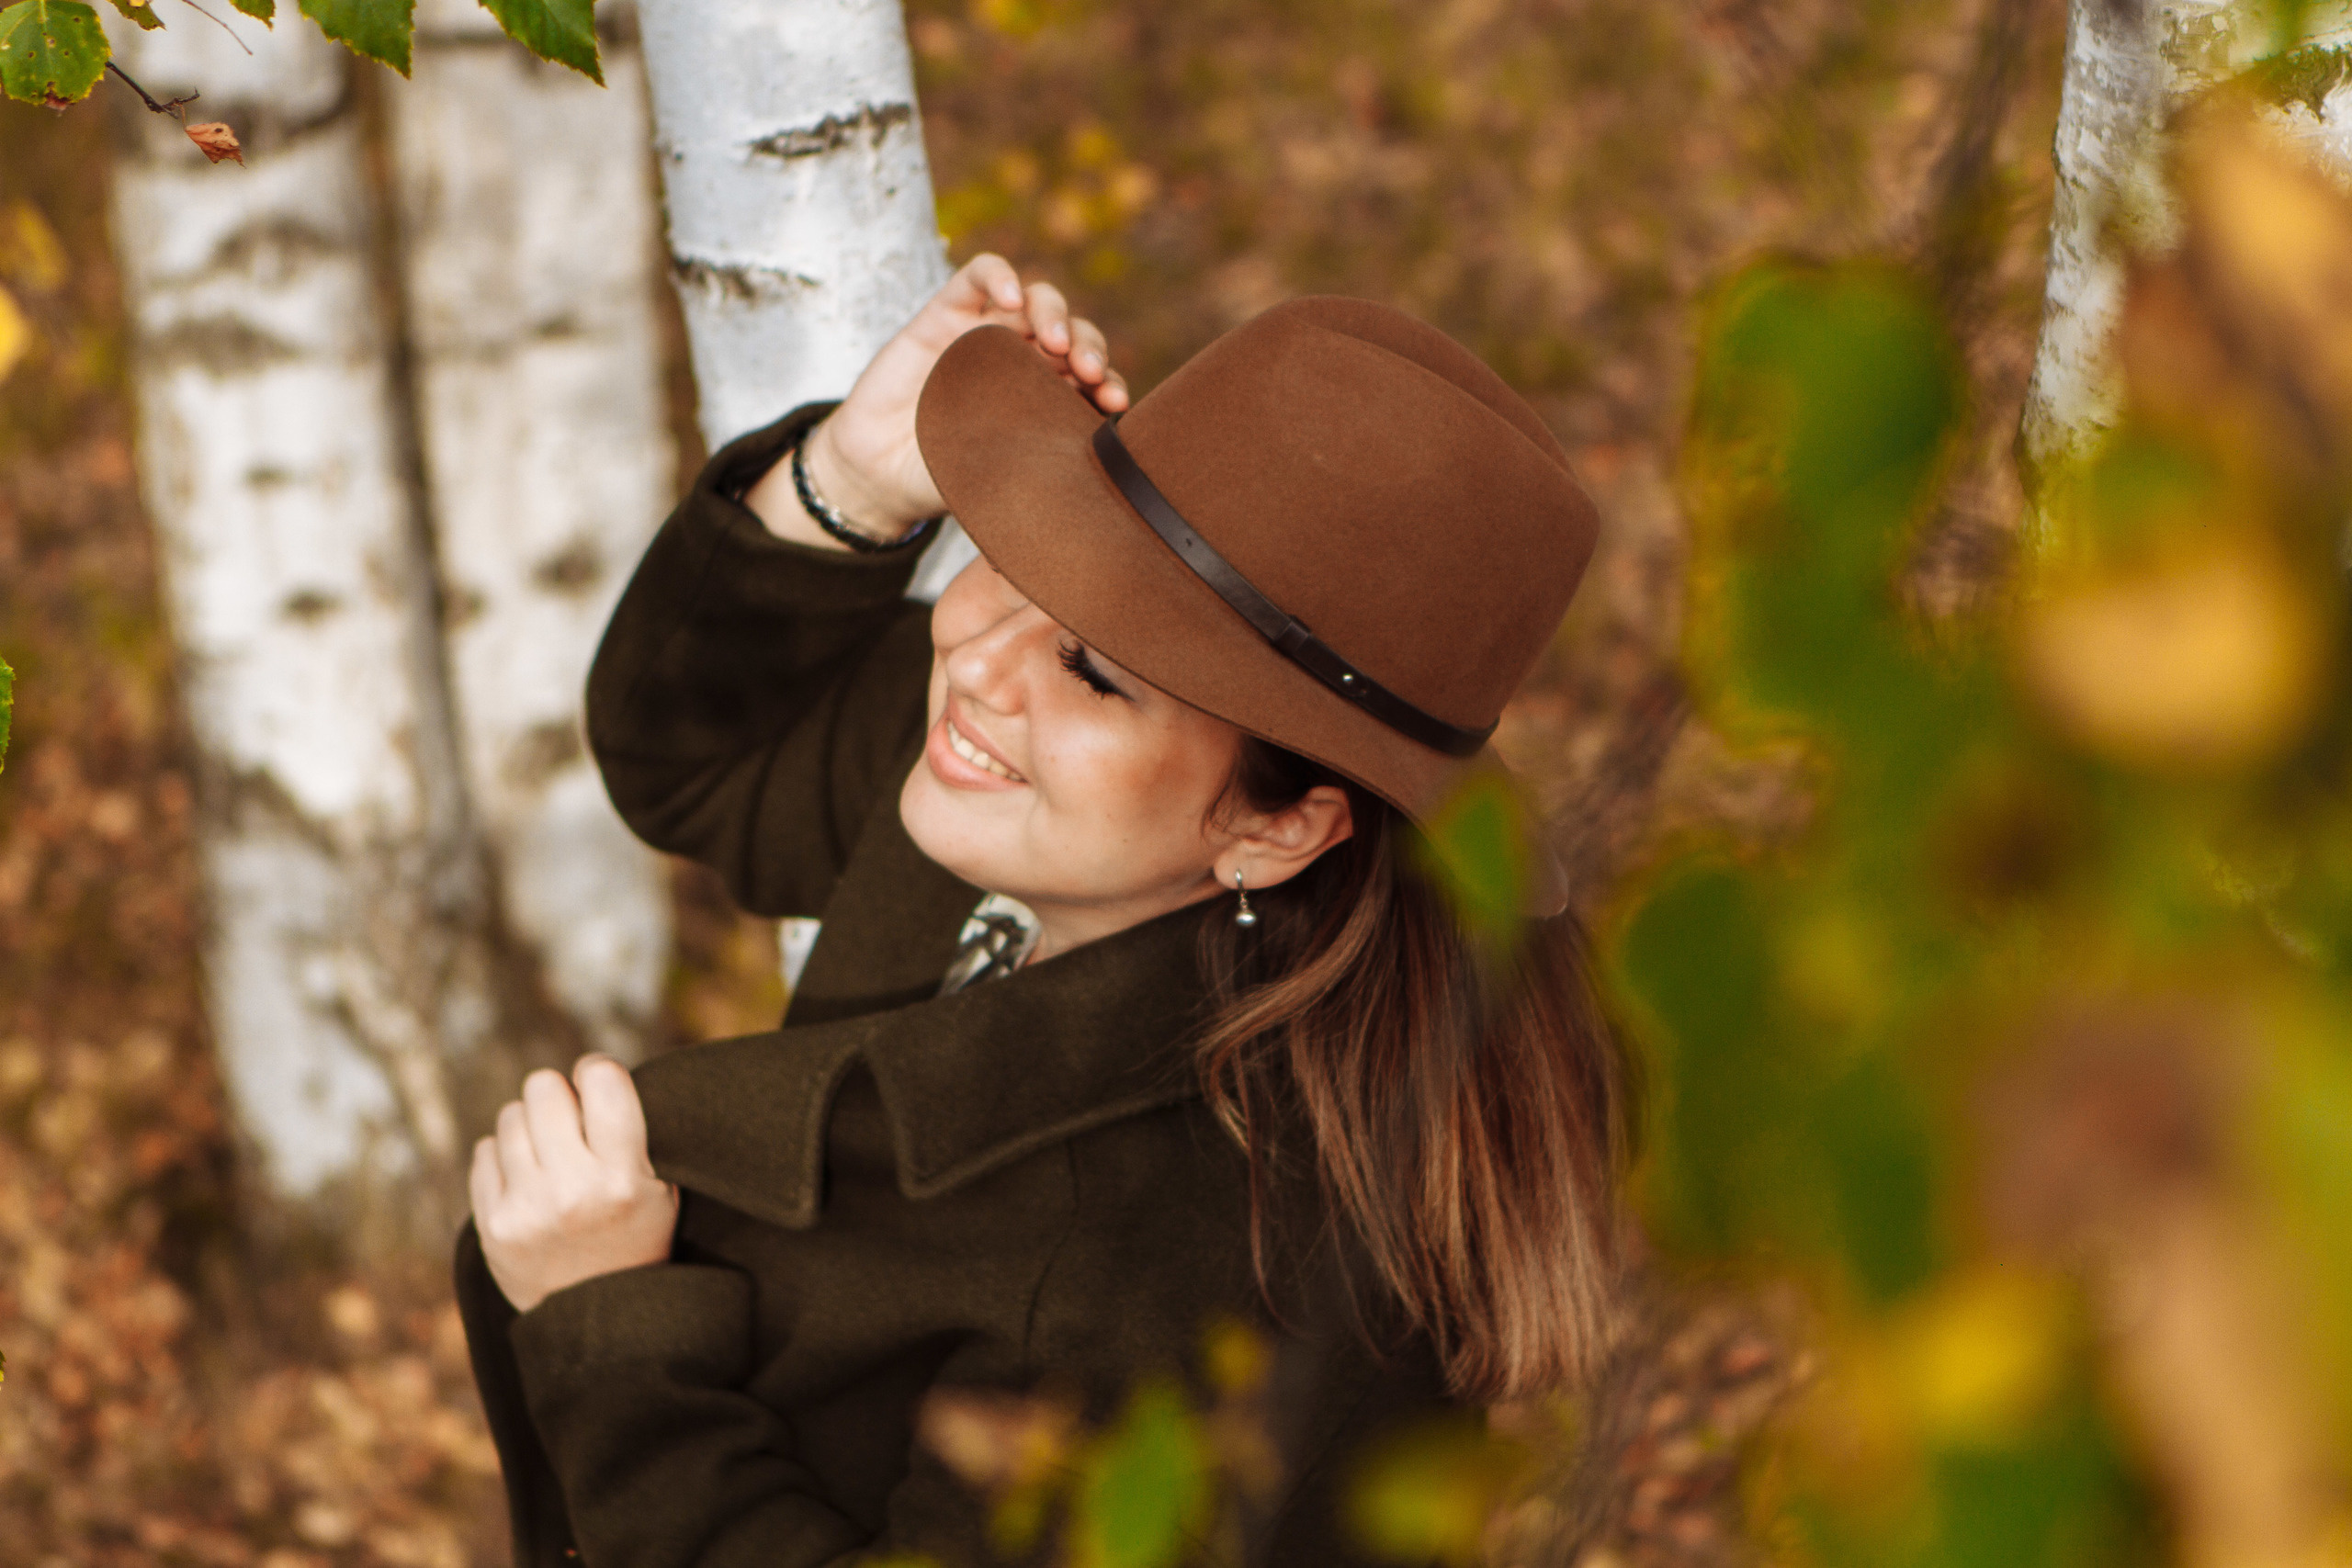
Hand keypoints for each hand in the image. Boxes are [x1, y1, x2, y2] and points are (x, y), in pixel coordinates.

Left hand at [470, 1055, 679, 1312]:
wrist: (600, 1320)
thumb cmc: (636, 1235)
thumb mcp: (662, 1187)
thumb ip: (633, 1130)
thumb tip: (589, 1069)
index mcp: (626, 1178)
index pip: (602, 1079)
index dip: (598, 1072)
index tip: (600, 1086)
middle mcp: (573, 1191)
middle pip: (544, 1087)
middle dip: (559, 1097)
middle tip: (572, 1122)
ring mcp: (527, 1210)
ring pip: (510, 1116)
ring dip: (531, 1127)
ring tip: (551, 1157)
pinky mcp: (493, 1226)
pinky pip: (484, 1151)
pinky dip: (505, 1157)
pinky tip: (528, 1181)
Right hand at [758, 254, 1128, 539]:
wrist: (879, 475)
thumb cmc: (943, 478)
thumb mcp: (1000, 478)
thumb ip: (1039, 464)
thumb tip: (1091, 476)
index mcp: (1047, 396)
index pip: (1093, 377)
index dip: (1109, 383)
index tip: (1114, 404)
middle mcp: (1023, 361)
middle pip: (1072, 334)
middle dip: (1088, 347)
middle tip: (1089, 373)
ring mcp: (985, 333)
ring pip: (1036, 300)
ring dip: (1055, 314)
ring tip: (1056, 343)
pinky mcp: (945, 314)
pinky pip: (979, 276)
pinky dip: (1000, 276)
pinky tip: (1012, 296)